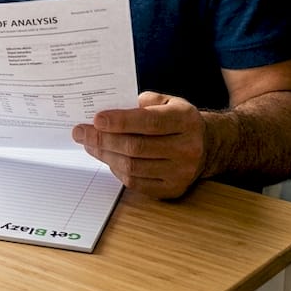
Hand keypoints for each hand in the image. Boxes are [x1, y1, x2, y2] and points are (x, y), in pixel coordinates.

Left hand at [72, 91, 206, 199]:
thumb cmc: (179, 121)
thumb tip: (111, 108)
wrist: (208, 146)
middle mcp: (186, 148)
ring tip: (89, 144)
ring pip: (133, 167)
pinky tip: (107, 157)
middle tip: (81, 132)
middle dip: (103, 139)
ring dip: (105, 155)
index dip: (120, 121)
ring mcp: (181, 172)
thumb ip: (143, 102)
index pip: (150, 122)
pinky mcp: (172, 189)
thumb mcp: (168, 101)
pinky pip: (136, 183)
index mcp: (185, 121)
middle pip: (136, 147)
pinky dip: (117, 170)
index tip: (96, 119)